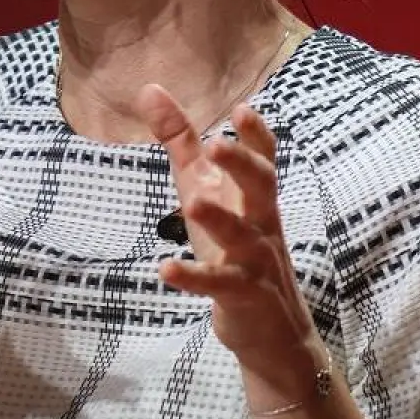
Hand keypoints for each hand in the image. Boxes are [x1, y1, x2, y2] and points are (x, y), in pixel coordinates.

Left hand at [140, 85, 316, 362]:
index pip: (264, 159)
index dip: (257, 136)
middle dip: (244, 165)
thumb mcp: (204, 187)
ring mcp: (256, 262)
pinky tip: (166, 270)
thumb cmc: (232, 246)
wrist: (269, 329)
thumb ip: (181, 142)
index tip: (242, 110)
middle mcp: (261, 223)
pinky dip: (194, 278)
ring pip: (244, 238)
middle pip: (263, 188)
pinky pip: (220, 286)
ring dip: (220, 220)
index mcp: (254, 196)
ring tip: (193, 203)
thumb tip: (150, 89)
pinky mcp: (242, 297)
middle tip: (218, 145)